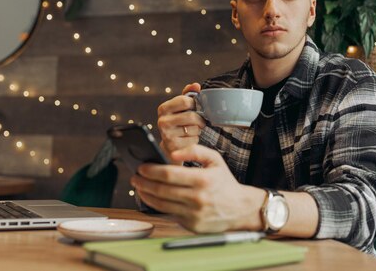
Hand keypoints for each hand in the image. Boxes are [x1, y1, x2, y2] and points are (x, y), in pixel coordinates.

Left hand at [131, 145, 263, 233]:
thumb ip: (194, 150)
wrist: (240, 208)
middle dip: (144, 182)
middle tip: (135, 176)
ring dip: (146, 194)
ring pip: (161, 204)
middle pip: (161, 190)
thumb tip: (172, 153)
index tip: (141, 166)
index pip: (169, 174)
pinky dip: (156, 206)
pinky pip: (169, 214)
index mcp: (203, 180)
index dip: (151, 170)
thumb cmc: (224, 182)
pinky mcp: (191, 225)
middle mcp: (198, 198)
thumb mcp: (215, 159)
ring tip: (139, 186)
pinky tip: (151, 197)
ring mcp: (194, 214)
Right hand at [157, 83, 205, 160]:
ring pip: (194, 129)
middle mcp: (162, 121)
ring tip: (191, 130)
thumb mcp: (181, 107)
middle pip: (191, 116)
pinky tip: (189, 139)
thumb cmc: (179, 122)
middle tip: (199, 122)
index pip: (185, 100)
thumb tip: (196, 85)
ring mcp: (167, 134)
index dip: (194, 104)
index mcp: (163, 108)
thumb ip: (188, 94)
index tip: (194, 108)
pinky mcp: (174, 146)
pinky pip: (193, 140)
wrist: (171, 145)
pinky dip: (195, 139)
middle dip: (199, 120)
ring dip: (197, 130)